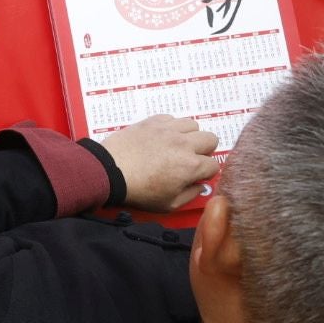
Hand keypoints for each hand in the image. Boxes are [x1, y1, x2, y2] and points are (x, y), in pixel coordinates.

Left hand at [101, 115, 219, 210]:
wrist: (109, 171)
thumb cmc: (136, 190)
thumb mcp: (168, 204)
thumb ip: (190, 195)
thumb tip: (199, 187)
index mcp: (190, 166)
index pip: (214, 165)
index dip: (206, 172)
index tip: (196, 175)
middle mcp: (184, 144)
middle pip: (211, 139)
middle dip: (204, 150)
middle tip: (190, 158)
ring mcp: (168, 130)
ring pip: (193, 125)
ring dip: (189, 135)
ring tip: (177, 145)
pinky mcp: (153, 122)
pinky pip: (172, 118)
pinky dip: (170, 126)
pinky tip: (162, 137)